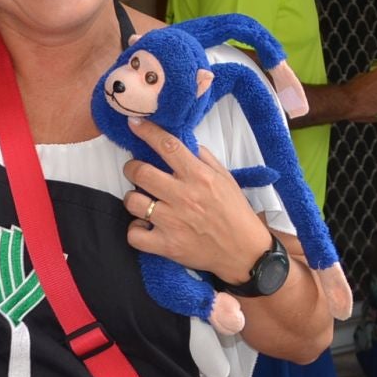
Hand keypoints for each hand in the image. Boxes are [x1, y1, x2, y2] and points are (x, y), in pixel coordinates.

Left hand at [121, 118, 273, 285]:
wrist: (244, 252)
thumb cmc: (235, 213)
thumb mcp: (226, 178)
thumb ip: (203, 158)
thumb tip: (183, 142)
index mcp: (199, 176)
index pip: (167, 146)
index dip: (147, 131)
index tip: (135, 124)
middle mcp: (184, 197)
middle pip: (140, 172)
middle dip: (132, 168)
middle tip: (136, 171)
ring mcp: (173, 222)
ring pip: (132, 202)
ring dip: (133, 199)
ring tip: (143, 201)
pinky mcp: (167, 245)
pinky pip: (134, 234)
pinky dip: (136, 230)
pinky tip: (146, 226)